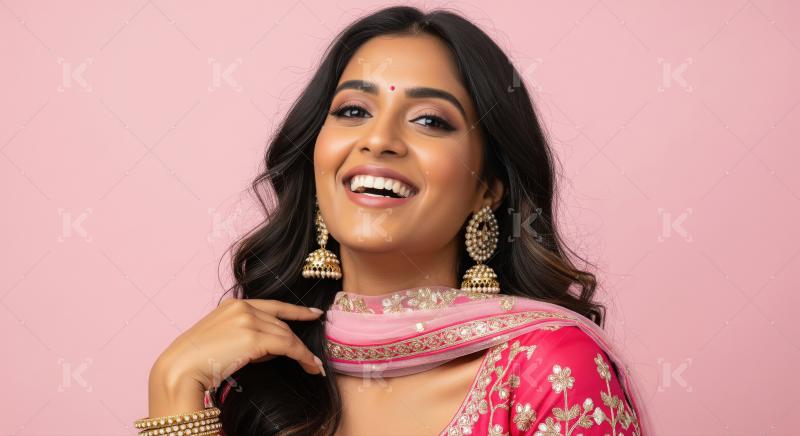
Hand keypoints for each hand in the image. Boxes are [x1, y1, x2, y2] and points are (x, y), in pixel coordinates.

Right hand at [148, 299, 324, 414]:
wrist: (180, 369)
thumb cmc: (195, 362)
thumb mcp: (222, 339)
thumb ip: (245, 335)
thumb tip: (273, 346)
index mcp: (232, 305)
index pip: (273, 305)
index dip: (296, 310)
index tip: (313, 314)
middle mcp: (242, 307)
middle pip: (281, 324)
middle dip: (298, 341)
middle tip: (313, 357)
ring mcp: (248, 320)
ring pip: (287, 335)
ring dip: (302, 352)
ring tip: (313, 365)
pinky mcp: (254, 338)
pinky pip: (288, 346)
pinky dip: (303, 356)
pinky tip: (311, 365)